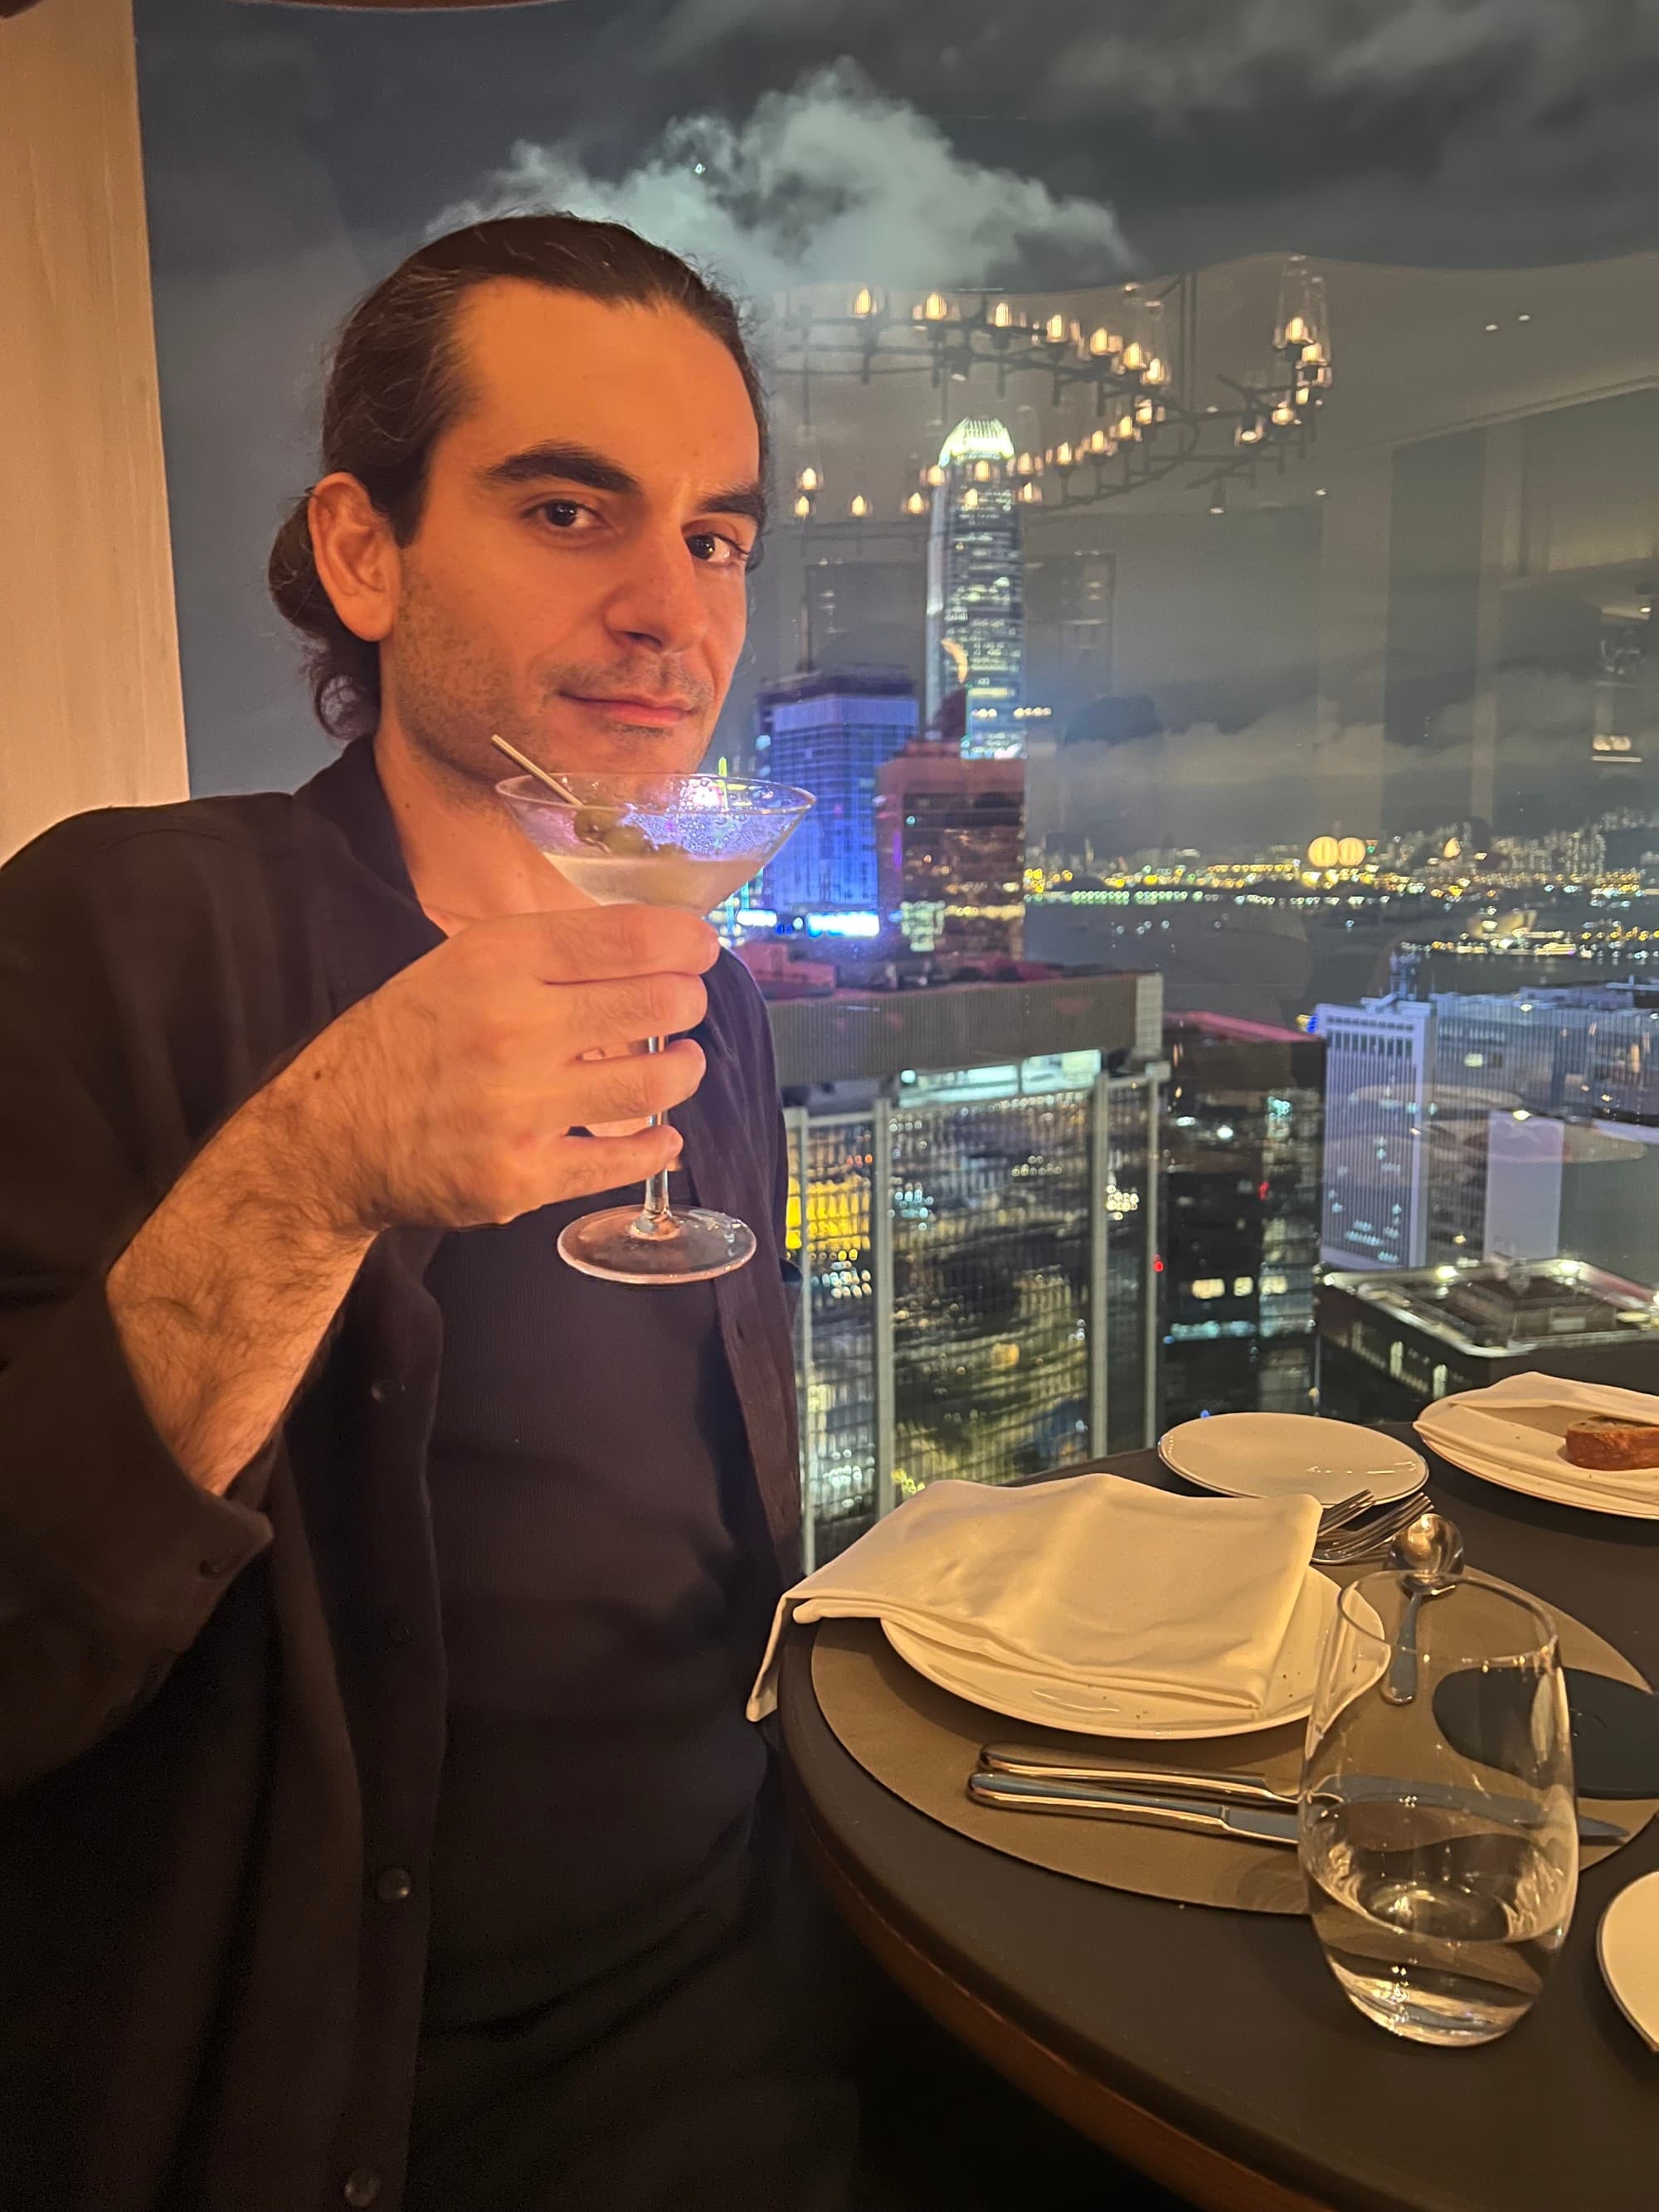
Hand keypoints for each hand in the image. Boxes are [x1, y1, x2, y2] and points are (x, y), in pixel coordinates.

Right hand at [269, 904, 717, 1233]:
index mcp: (496, 962)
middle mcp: (512, 1028)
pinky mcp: (521, 1177)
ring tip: (679, 1064)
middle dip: (688, 1002)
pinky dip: (656, 1147)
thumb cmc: (406, 1042)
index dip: (685, 941)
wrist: (330, 1141)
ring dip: (683, 1070)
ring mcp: (519, 1108)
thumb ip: (545, 957)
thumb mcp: (458, 968)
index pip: (625, 937)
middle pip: (657, 1004)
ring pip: (653, 1083)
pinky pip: (620, 1162)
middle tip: (685, 1007)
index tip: (702, 948)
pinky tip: (662, 1136)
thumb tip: (650, 948)